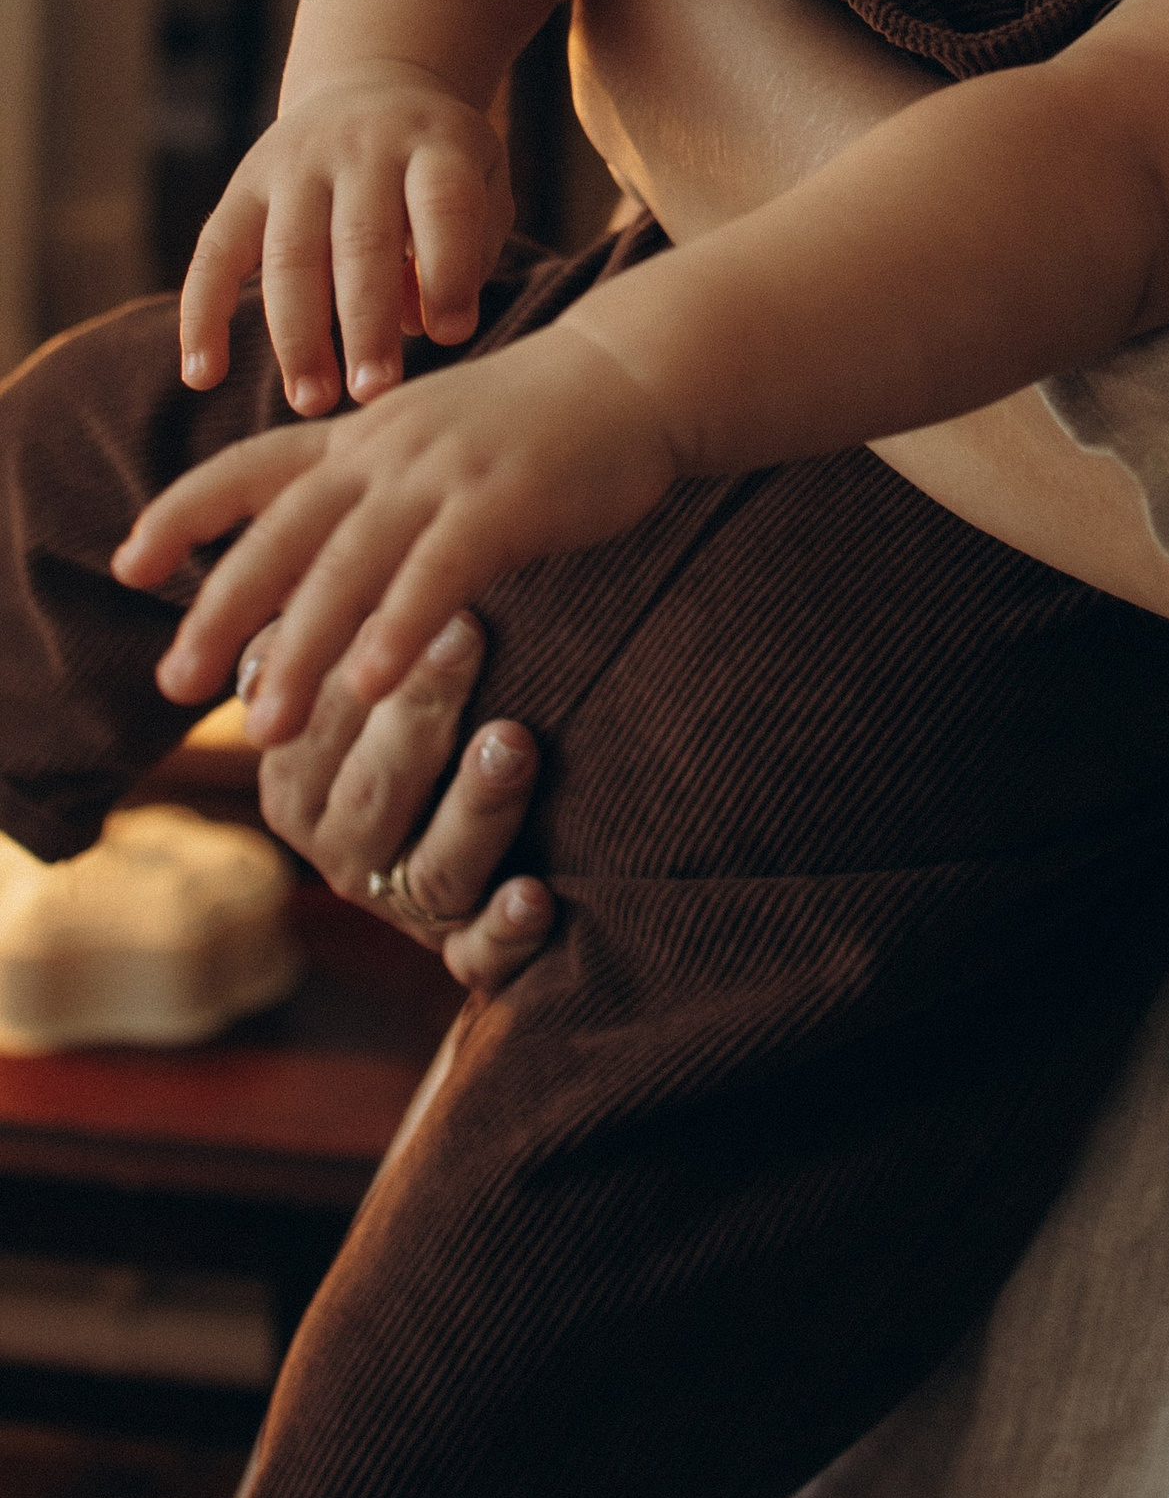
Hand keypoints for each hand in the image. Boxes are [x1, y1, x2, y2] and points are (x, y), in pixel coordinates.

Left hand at [115, 321, 683, 741]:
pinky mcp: (504, 499)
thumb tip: (317, 557)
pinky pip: (438, 571)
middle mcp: (386, 448)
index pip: (250, 468)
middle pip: (280, 533)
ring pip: (348, 565)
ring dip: (300, 648)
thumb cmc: (539, 421)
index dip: (183, 513)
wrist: (635, 371)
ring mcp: (443, 472)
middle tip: (176, 684)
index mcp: (364, 434)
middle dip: (219, 610)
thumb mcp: (435, 439)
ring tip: (267, 725)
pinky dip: (399, 627)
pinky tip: (372, 683)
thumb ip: (374, 487)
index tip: (129, 563)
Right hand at [179, 61, 513, 409]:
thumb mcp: (483, 181)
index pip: (443, 206)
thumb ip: (471, 248)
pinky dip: (201, 316)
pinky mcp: (244, 185)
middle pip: (361, 240)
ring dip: (297, 337)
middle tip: (373, 394)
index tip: (453, 336)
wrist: (375, 80)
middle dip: (366, 324)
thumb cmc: (441, 163)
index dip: (448, 271)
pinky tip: (203, 376)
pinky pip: (214, 253)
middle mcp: (362, 148)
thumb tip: (419, 325)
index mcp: (435, 144)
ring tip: (312, 402)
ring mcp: (296, 164)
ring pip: (288, 255)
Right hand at [246, 610, 554, 993]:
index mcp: (299, 784)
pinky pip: (478, 957)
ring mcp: (403, 907)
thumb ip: (339, 624)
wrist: (483, 822)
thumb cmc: (412, 712)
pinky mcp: (464, 950)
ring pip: (432, 869)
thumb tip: (307, 540)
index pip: (320, 726)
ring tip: (514, 742)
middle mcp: (342, 851)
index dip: (366, 666)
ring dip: (475, 807)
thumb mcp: (361, 673)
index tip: (421, 599)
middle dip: (418, 716)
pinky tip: (540, 897)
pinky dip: (506, 931)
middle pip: (373, 794)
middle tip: (468, 636)